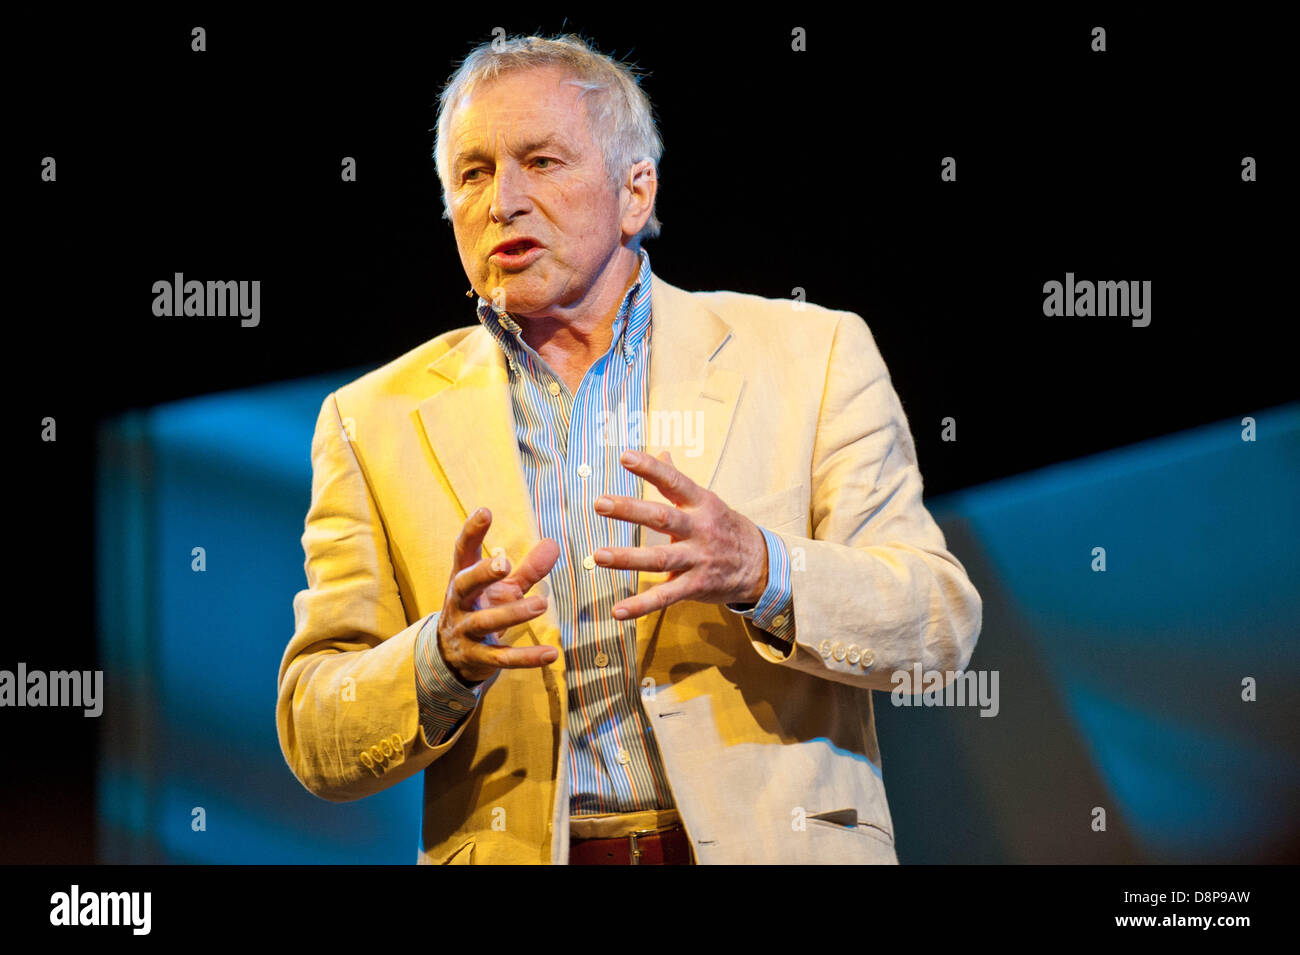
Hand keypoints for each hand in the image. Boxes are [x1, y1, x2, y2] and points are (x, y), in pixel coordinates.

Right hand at [437, 507, 560, 683]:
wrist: (452, 657)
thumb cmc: (481, 609)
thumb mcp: (502, 588)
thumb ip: (528, 569)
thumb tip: (555, 544)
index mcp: (463, 578)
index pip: (463, 551)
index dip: (472, 532)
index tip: (485, 511)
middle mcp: (460, 603)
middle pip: (465, 584)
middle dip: (483, 574)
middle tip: (506, 564)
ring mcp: (465, 631)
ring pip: (486, 622)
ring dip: (513, 613)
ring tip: (542, 604)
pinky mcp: (477, 658)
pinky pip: (501, 658)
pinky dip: (526, 657)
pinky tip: (551, 653)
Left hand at [591, 450, 768, 619]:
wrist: (761, 565)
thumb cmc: (726, 528)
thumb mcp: (708, 502)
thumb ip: (679, 480)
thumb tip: (662, 452)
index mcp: (701, 504)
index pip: (673, 482)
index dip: (650, 469)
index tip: (625, 456)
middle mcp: (699, 529)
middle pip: (662, 518)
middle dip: (630, 511)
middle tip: (600, 503)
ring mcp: (698, 559)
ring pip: (659, 559)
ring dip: (627, 558)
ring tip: (598, 555)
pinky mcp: (695, 586)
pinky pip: (666, 597)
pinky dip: (641, 605)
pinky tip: (618, 610)